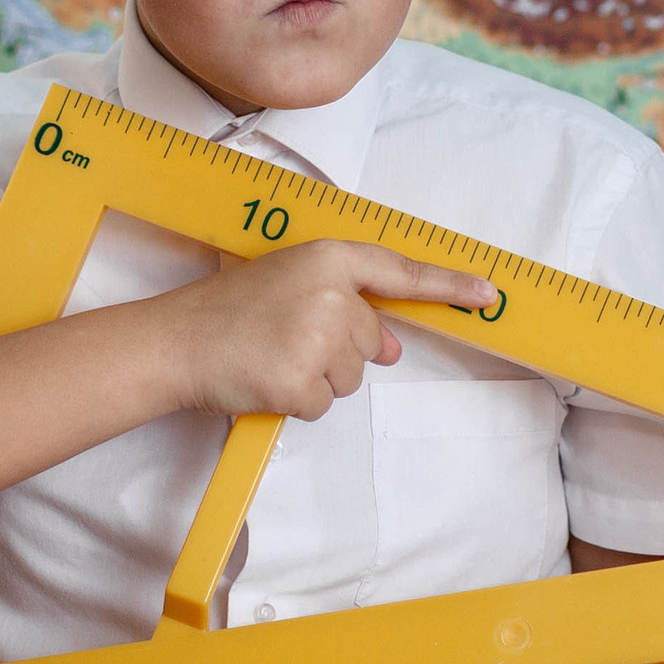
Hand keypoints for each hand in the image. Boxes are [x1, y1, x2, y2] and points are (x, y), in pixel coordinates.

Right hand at [154, 239, 497, 421]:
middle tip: (282, 339)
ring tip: (270, 356)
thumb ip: (346, 308)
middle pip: (372, 343)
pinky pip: (322, 405)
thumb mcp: (289, 288)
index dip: (448, 285)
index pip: (401, 272)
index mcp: (328, 258)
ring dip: (316, 378)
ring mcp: (317, 340)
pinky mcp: (301, 383)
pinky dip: (297, 403)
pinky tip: (264, 381)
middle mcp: (330, 295)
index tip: (488, 294)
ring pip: (350, 379)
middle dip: (337, 351)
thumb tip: (394, 347)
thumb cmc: (228, 311)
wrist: (174, 342)